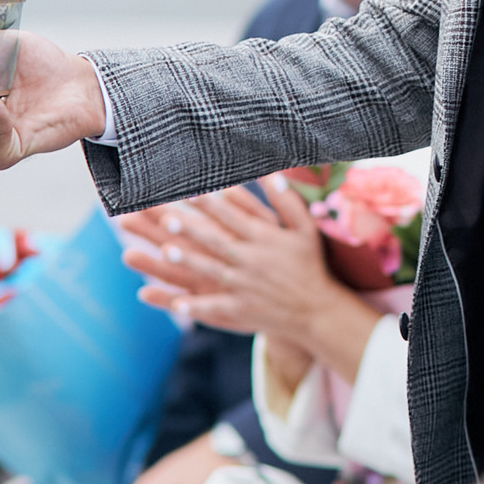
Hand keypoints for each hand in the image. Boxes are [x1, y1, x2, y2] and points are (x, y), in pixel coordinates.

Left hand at [121, 180, 378, 381]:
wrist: (317, 310)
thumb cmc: (309, 264)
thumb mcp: (305, 229)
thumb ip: (287, 201)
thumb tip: (273, 173)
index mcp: (264, 238)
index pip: (232, 217)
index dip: (210, 205)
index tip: (190, 192)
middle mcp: (251, 261)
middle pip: (216, 242)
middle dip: (191, 230)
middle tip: (166, 218)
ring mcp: (245, 287)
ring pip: (211, 271)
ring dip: (188, 262)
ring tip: (166, 251)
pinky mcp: (241, 310)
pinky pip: (215, 308)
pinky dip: (197, 306)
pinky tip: (177, 303)